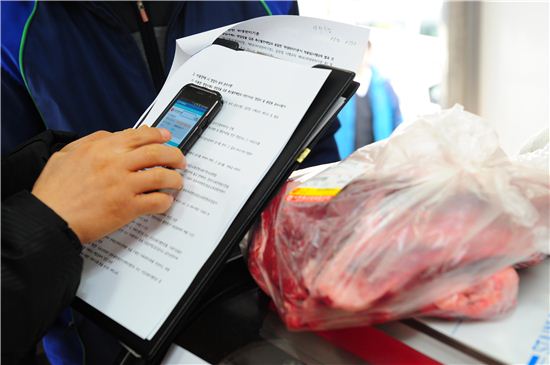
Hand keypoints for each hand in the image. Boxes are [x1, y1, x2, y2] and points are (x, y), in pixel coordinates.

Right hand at [32, 126, 185, 242]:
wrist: (47, 218)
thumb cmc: (54, 190)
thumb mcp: (67, 154)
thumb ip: (92, 141)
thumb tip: (114, 135)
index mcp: (102, 148)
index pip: (140, 135)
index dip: (159, 135)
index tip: (168, 138)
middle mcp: (116, 163)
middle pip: (158, 152)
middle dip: (175, 155)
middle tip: (181, 161)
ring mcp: (123, 185)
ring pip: (162, 176)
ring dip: (175, 179)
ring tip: (177, 182)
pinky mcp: (127, 207)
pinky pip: (157, 201)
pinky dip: (165, 201)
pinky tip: (164, 202)